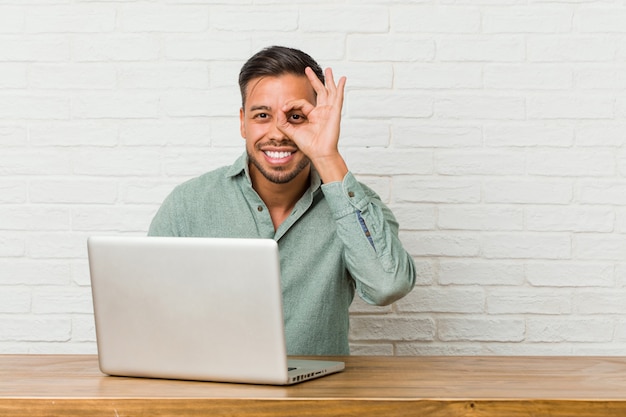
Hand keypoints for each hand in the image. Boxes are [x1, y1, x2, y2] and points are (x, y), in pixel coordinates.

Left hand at [277, 67, 348, 182]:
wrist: (319, 153)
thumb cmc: (309, 146)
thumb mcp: (291, 132)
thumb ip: (283, 122)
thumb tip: (279, 110)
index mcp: (313, 116)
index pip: (301, 103)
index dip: (290, 104)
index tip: (283, 109)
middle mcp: (322, 112)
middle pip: (319, 92)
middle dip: (314, 80)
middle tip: (308, 70)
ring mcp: (329, 111)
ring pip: (329, 91)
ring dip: (328, 80)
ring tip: (329, 69)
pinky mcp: (335, 112)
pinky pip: (338, 97)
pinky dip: (340, 88)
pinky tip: (343, 79)